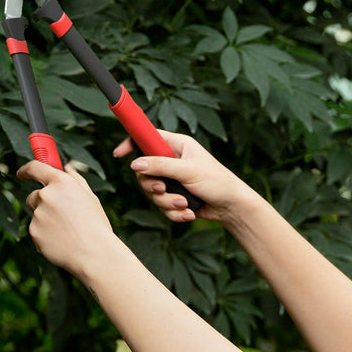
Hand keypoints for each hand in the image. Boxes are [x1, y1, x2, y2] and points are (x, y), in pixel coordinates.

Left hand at [17, 160, 114, 278]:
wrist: (94, 254)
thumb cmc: (96, 226)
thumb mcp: (90, 199)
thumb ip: (76, 180)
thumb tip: (67, 167)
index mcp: (62, 182)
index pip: (35, 168)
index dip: (25, 170)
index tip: (21, 174)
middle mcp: (47, 195)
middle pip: (33, 196)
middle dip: (42, 204)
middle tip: (61, 217)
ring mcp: (38, 214)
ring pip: (36, 215)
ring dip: (45, 221)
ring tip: (66, 232)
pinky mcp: (34, 232)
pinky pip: (36, 231)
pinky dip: (45, 236)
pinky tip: (62, 242)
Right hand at [112, 131, 248, 224]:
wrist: (232, 207)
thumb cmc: (217, 182)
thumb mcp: (188, 171)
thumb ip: (161, 166)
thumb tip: (135, 165)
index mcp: (177, 145)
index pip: (147, 138)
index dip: (131, 143)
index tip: (119, 154)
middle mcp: (172, 161)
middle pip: (144, 171)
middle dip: (153, 186)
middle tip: (164, 189)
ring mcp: (173, 180)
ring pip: (152, 192)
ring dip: (167, 202)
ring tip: (185, 204)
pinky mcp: (175, 197)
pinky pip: (162, 206)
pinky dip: (174, 212)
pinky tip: (189, 213)